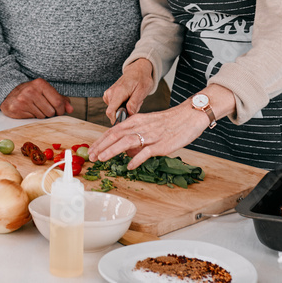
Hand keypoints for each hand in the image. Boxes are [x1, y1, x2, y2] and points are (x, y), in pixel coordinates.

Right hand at [0, 78, 72, 118]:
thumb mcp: (45, 91)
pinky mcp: (16, 109)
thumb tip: (70, 109)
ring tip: (34, 108)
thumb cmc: (31, 93)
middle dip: (49, 113)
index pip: (58, 102)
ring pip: (42, 116)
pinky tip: (27, 110)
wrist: (8, 92)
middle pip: (51, 111)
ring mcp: (23, 100)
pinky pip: (32, 119)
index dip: (61, 110)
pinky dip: (32, 117)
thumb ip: (60, 99)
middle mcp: (31, 90)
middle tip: (43, 108)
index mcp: (40, 83)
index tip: (58, 111)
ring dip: (41, 115)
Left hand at [88, 105, 208, 169]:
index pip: (113, 130)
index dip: (101, 140)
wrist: (190, 116)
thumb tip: (126, 152)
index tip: (92, 149)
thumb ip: (136, 136)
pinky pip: (146, 152)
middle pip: (116, 135)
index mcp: (136, 121)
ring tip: (102, 158)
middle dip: (101, 146)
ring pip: (126, 141)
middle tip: (91, 156)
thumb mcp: (148, 124)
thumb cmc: (170, 122)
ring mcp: (151, 135)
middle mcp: (141, 126)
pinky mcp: (161, 144)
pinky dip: (137, 159)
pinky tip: (129, 166)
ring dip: (112, 150)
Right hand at [103, 59, 153, 123]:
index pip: (110, 111)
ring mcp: (108, 93)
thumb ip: (134, 103)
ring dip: (124, 109)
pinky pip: (113, 106)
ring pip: (114, 110)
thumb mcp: (142, 91)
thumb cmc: (141, 79)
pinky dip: (121, 105)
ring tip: (133, 100)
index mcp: (119, 92)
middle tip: (135, 105)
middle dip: (124, 113)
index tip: (125, 122)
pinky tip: (128, 99)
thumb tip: (128, 114)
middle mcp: (111, 93)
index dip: (116, 120)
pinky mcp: (108, 95)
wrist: (137, 70)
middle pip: (113, 112)